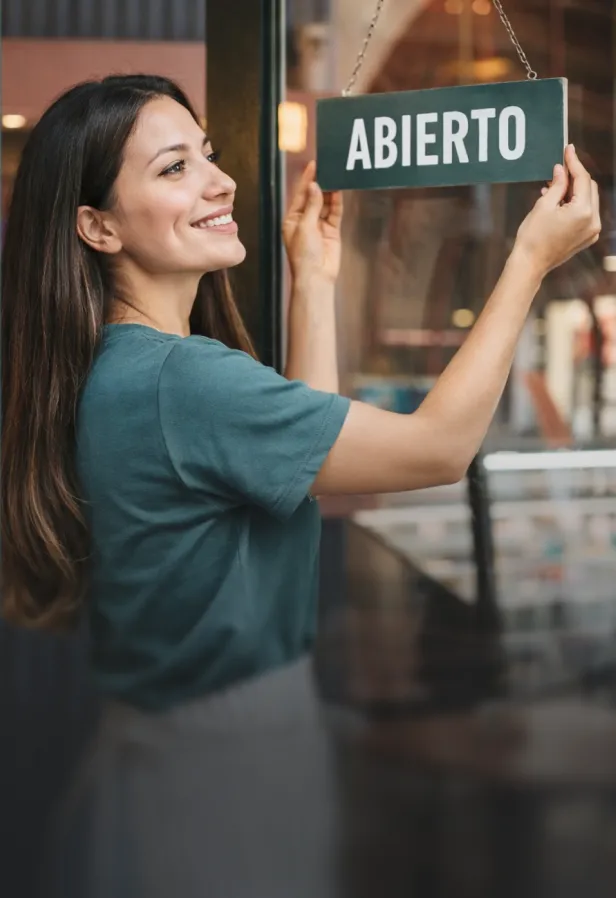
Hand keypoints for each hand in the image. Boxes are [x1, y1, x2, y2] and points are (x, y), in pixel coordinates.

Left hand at [283, 161, 342, 284]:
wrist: (316, 276)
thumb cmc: (303, 254)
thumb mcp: (304, 226)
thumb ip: (312, 205)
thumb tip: (315, 186)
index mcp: (292, 219)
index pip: (300, 195)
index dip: (307, 179)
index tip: (314, 165)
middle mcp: (305, 220)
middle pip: (313, 197)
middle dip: (320, 183)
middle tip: (327, 167)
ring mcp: (319, 225)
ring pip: (326, 203)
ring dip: (330, 191)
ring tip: (335, 175)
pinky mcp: (332, 230)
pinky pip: (335, 213)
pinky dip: (337, 202)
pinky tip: (339, 190)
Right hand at [514, 144, 600, 277]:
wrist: (530, 264)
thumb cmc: (533, 237)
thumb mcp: (543, 206)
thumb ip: (557, 185)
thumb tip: (561, 169)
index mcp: (583, 212)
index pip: (582, 179)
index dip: (574, 162)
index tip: (568, 149)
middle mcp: (593, 221)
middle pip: (589, 188)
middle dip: (575, 177)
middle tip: (558, 170)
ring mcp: (592, 231)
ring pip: (588, 200)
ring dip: (574, 191)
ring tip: (553, 188)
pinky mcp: (587, 237)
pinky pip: (585, 214)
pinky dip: (574, 205)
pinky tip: (558, 202)